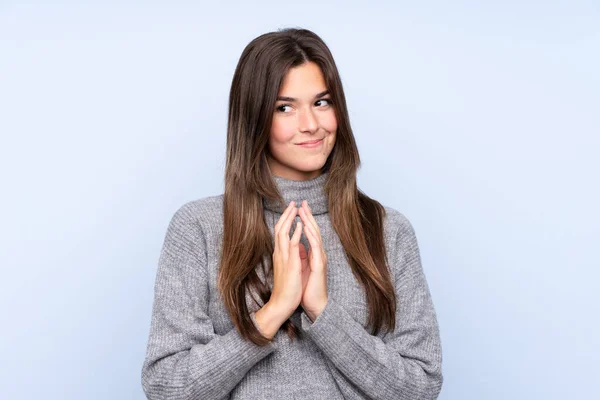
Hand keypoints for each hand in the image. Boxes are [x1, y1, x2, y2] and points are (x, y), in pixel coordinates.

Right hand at [270, 200, 304, 319]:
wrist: (281, 304)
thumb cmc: (286, 289)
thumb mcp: (288, 269)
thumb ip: (290, 257)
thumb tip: (296, 248)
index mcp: (279, 254)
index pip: (279, 233)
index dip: (284, 220)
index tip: (290, 209)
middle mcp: (279, 253)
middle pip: (279, 228)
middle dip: (286, 214)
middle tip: (292, 202)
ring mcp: (284, 258)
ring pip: (283, 233)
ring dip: (290, 219)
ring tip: (295, 207)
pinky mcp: (290, 264)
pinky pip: (292, 245)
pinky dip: (295, 233)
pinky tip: (300, 224)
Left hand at [298, 200, 327, 321]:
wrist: (315, 304)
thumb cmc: (308, 288)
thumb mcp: (302, 267)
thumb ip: (301, 255)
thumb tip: (297, 244)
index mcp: (313, 253)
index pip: (309, 232)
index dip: (304, 219)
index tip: (298, 207)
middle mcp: (318, 253)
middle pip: (313, 230)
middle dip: (307, 215)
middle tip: (302, 202)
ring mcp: (320, 258)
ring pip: (315, 235)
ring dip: (309, 222)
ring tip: (304, 210)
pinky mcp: (319, 265)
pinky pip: (315, 247)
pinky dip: (311, 236)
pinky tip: (306, 228)